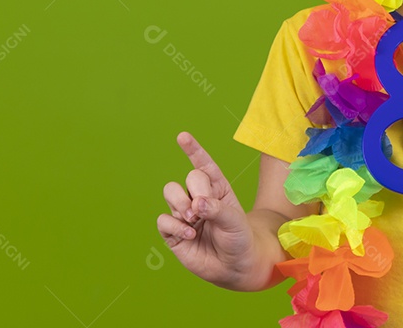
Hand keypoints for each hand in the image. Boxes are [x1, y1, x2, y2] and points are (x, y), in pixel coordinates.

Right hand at [157, 132, 261, 288]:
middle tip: (203, 208)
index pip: (203, 165)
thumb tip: (195, 204)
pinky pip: (163, 220)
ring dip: (181, 204)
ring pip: (170, 192)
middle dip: (195, 190)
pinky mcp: (173, 231)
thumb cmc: (239, 238)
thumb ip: (216, 208)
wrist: (235, 266)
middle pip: (187, 178)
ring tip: (193, 219)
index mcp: (217, 188)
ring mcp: (184, 213)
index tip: (182, 137)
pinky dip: (174, 225)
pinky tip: (189, 235)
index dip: (193, 150)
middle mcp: (199, 197)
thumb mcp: (234, 221)